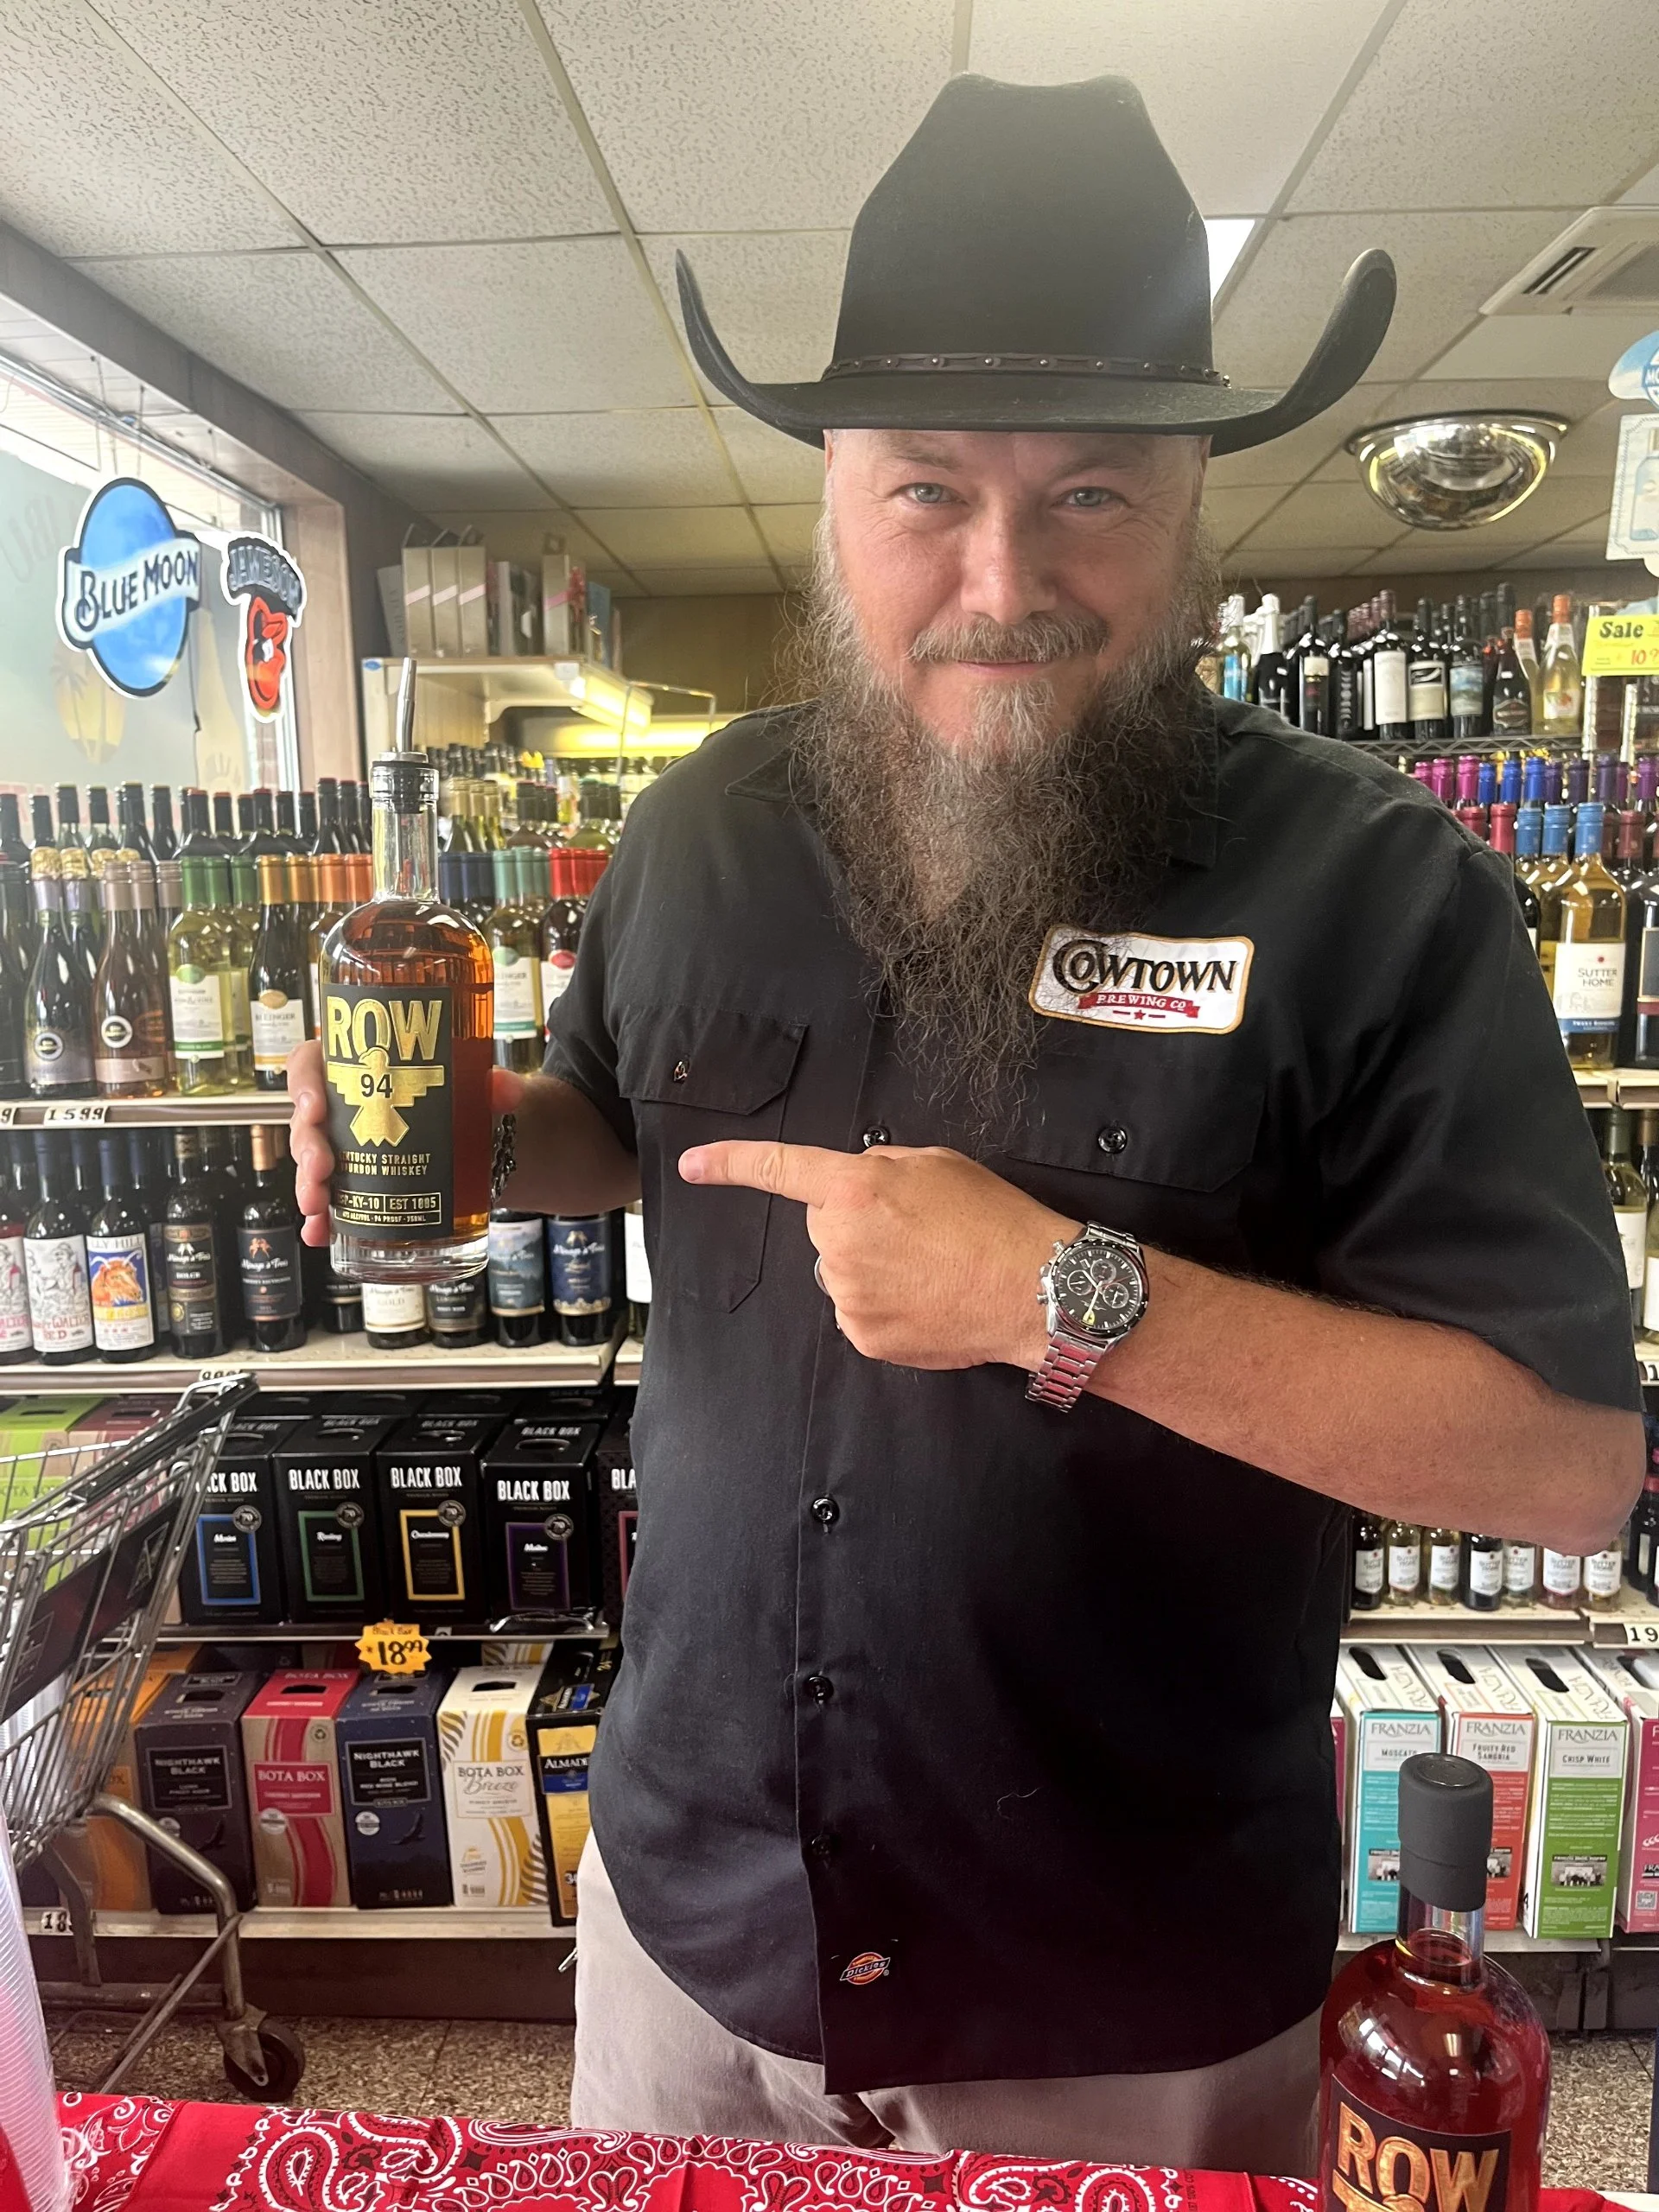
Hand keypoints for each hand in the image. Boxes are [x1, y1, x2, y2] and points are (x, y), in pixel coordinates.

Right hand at [286, 1042, 525, 1248]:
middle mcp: (343, 1110)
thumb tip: (504, 1089)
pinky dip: (321, 1222)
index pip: (312, 1063)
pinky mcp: (355, 1189)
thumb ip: (495, 1085)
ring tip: (319, 1206)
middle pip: (307, 1122)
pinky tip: (320, 1234)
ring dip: (308, 1186)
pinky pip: (328, 1205)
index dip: (303, 1082)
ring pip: (311, 1165)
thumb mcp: (479, 1088)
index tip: (314, 1105)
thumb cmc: (466, 1103)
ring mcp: (345, 1152)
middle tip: (321, 1167)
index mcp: (360, 1070)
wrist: (486, 1147)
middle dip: (307, 1147)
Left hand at [679, 1140, 1076, 1370]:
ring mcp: (848, 1295)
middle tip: (917, 1232)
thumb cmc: (993, 1220)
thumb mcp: (935, 1164)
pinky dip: (887, 1306)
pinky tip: (929, 1300)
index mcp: (854, 1189)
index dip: (730, 1163)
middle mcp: (839, 1243)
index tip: (693, 1166)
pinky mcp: (864, 1337)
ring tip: (932, 1269)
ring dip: (874, 1269)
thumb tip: (855, 1184)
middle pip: (826, 1228)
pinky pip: (860, 1312)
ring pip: (843, 1273)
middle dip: (858, 1226)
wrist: (1034, 1290)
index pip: (779, 1170)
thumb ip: (879, 1169)